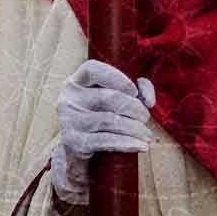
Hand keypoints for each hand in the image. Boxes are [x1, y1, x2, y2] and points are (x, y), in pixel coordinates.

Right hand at [51, 59, 155, 206]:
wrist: (80, 145)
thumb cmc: (103, 113)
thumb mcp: (115, 95)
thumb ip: (137, 88)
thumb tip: (148, 100)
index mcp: (76, 81)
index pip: (93, 69)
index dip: (118, 78)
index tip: (134, 91)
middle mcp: (68, 98)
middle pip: (108, 97)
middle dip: (134, 107)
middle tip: (145, 117)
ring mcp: (68, 120)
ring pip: (109, 120)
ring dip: (134, 128)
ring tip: (147, 134)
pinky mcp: (73, 141)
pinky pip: (105, 140)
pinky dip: (128, 143)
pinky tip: (141, 145)